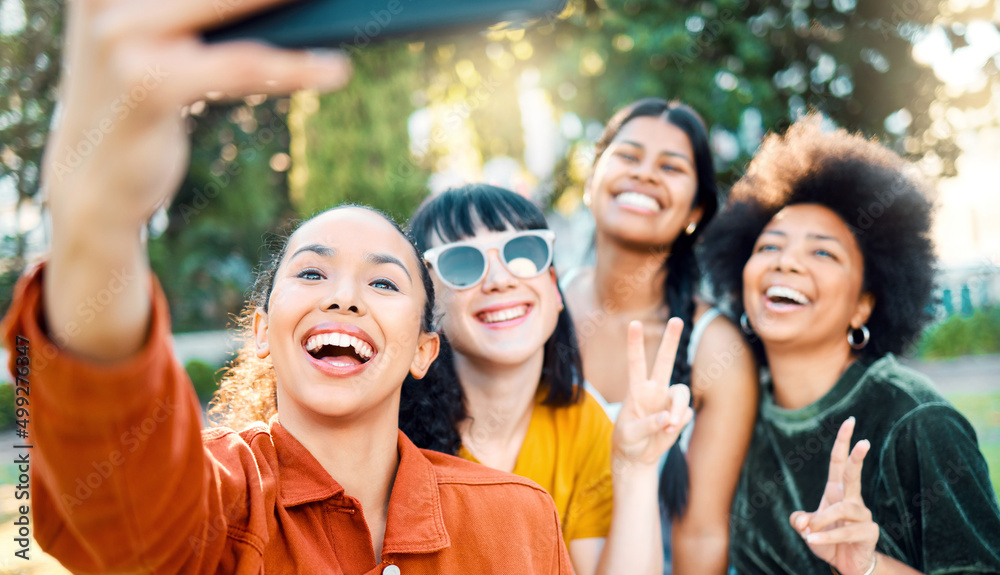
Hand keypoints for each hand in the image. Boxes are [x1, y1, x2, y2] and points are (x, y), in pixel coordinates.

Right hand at [46, 0, 350, 227]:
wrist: (93, 182)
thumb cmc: (146, 101)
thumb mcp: (168, 41)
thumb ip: (207, 13)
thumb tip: (294, 7)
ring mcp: (122, 34)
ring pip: (233, 6)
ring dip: (301, 8)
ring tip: (352, 13)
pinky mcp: (147, 83)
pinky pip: (241, 68)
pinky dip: (294, 68)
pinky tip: (336, 70)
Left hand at [612, 318, 694, 465]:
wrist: (637, 455)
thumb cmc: (627, 440)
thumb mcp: (629, 435)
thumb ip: (647, 425)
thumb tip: (668, 418)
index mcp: (636, 389)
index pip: (636, 362)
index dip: (635, 343)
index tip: (635, 323)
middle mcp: (654, 389)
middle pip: (665, 360)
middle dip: (671, 340)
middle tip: (677, 319)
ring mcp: (668, 400)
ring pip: (682, 392)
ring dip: (678, 409)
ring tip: (670, 426)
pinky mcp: (680, 413)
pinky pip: (686, 414)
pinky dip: (679, 424)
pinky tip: (668, 432)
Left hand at [790, 417, 878, 574]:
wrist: (846, 564)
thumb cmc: (826, 541)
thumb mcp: (806, 529)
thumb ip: (799, 521)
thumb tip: (801, 520)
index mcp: (836, 491)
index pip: (839, 463)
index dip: (842, 443)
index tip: (849, 422)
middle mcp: (851, 499)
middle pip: (854, 475)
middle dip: (857, 457)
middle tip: (864, 441)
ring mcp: (863, 516)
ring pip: (843, 509)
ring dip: (822, 520)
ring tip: (809, 533)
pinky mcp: (869, 533)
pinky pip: (845, 532)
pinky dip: (826, 538)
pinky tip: (813, 542)